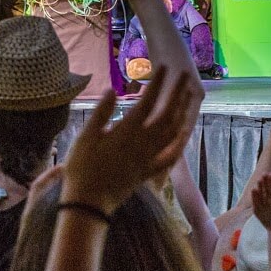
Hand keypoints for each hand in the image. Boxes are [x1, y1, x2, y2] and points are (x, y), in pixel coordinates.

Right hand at [61, 69, 198, 214]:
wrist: (88, 202)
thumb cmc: (82, 167)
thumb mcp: (86, 136)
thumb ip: (101, 113)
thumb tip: (113, 91)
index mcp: (126, 131)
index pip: (148, 102)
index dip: (158, 83)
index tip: (165, 67)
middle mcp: (143, 143)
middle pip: (167, 114)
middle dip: (177, 92)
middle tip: (185, 75)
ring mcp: (149, 158)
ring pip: (173, 132)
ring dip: (183, 112)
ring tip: (189, 96)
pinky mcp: (149, 171)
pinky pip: (171, 156)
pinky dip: (181, 142)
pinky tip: (186, 132)